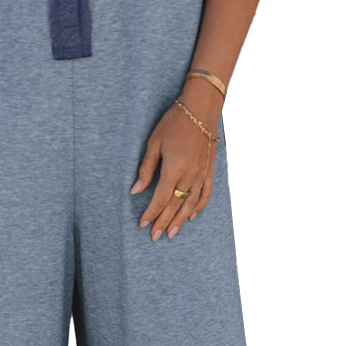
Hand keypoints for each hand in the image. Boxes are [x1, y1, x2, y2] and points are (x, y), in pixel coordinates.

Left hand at [130, 100, 215, 238]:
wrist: (201, 109)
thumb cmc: (174, 122)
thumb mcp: (154, 143)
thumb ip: (146, 168)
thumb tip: (136, 190)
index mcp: (174, 168)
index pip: (161, 198)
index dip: (151, 213)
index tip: (143, 224)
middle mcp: (190, 175)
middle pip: (175, 205)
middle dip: (164, 222)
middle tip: (155, 236)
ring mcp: (202, 174)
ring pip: (190, 203)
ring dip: (180, 220)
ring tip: (172, 233)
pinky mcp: (209, 170)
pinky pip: (205, 194)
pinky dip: (198, 207)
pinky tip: (191, 216)